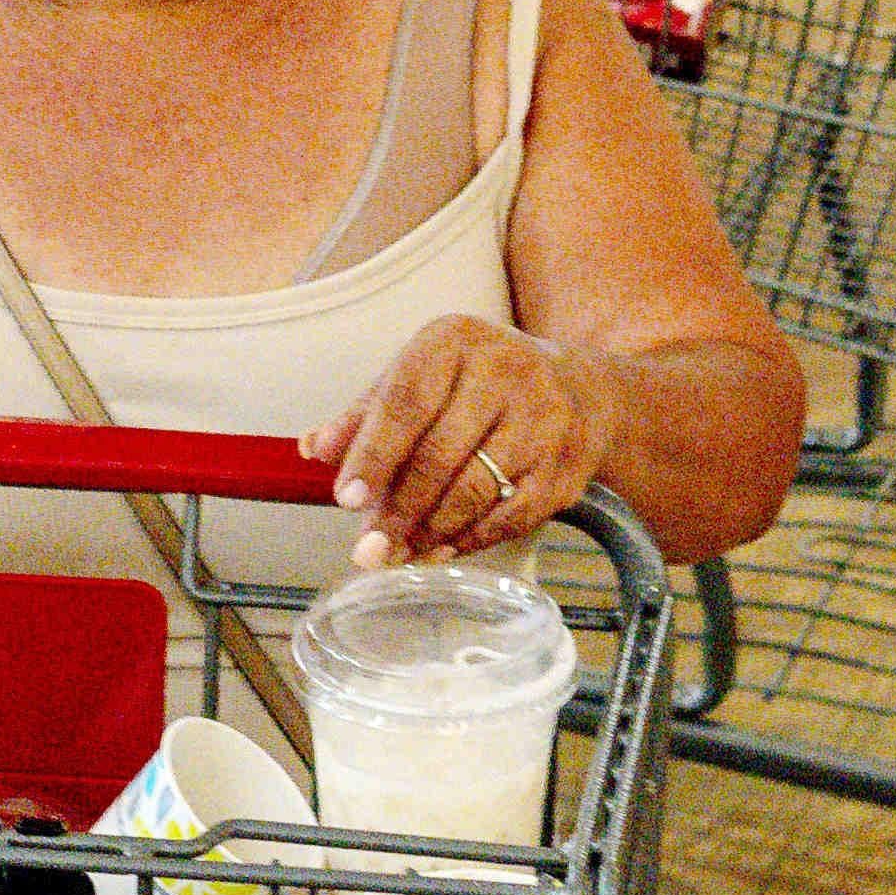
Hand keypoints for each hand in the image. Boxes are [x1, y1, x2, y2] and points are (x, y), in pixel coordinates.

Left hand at [313, 318, 600, 565]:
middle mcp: (505, 371)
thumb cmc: (481, 383)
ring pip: (475, 489)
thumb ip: (367, 413)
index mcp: (454, 341)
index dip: (372, 454)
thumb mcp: (423, 376)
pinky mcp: (566, 464)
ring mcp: (543, 418)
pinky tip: (441, 548)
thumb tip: (314, 448)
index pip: (404, 402)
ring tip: (398, 553)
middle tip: (367, 549)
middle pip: (439, 454)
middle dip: (398, 510)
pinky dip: (470, 539)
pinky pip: (510, 515)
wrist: (581, 389)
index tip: (346, 499)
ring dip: (430, 531)